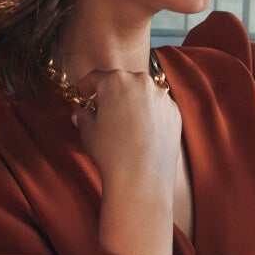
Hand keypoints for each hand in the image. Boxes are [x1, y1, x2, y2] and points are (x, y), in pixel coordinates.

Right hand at [70, 67, 180, 188]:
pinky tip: (141, 132)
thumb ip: (83, 117)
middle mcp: (141, 82)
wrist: (142, 178)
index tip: (83, 93)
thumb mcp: (88, 133)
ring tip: (124, 122)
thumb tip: (80, 114)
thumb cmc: (111, 153)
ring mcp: (161, 96)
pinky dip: (149, 114)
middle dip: (111, 93)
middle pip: (122, 81)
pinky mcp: (174, 112)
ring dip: (132, 102)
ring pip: (142, 93)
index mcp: (115, 81)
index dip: (86, 85)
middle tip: (102, 109)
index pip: (97, 77)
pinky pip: (157, 107)